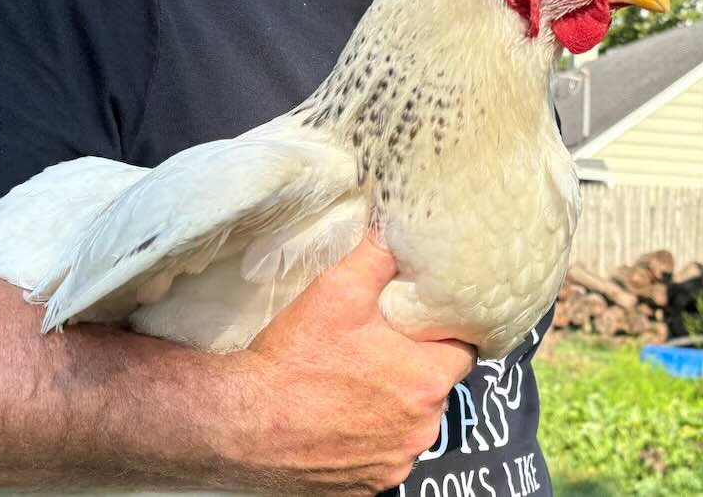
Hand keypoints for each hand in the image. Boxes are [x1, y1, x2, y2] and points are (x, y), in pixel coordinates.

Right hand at [224, 236, 475, 494]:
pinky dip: (371, 438)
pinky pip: (384, 454)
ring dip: (395, 405)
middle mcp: (423, 429)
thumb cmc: (295, 356)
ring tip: (357, 384)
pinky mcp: (369, 486)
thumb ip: (380, 256)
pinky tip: (342, 418)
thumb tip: (401, 232)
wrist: (239, 422)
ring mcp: (396, 462)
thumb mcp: (338, 289)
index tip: (422, 324)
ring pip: (412, 423)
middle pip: (437, 387)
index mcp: (428, 380)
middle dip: (417, 368)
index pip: (463, 350)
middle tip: (381, 348)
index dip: (443, 333)